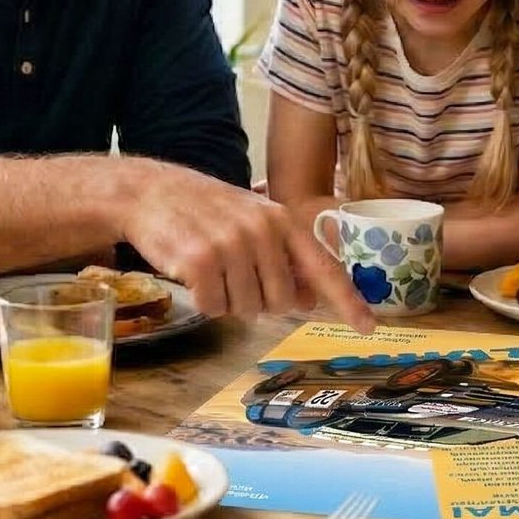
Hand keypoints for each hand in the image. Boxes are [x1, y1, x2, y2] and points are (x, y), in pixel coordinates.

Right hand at [121, 161, 372, 333]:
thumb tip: (312, 299)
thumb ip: (284, 255)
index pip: (323, 267)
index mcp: (282, 221)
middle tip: (236, 275)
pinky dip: (204, 300)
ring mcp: (231, 245)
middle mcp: (262, 232)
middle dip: (259, 301)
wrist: (150, 192)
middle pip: (280, 303)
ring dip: (228, 300)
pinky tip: (193, 273)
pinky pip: (214, 308)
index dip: (347, 300)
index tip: (369, 327)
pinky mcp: (200, 261)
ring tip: (212, 267)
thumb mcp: (253, 220)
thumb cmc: (205, 209)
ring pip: (245, 309)